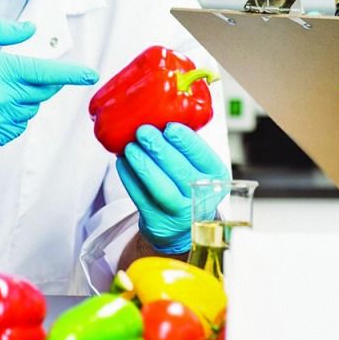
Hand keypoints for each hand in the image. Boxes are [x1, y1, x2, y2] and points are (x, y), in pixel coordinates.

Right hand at [0, 20, 98, 149]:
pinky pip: (19, 125)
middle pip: (43, 91)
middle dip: (41, 81)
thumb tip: (31, 31)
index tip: (91, 74)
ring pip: (32, 108)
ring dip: (24, 98)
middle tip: (16, 73)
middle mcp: (3, 98)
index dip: (72, 74)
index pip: (46, 73)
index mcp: (0, 70)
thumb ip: (2, 31)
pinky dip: (14, 114)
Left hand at [116, 124, 229, 254]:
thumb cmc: (187, 184)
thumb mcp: (198, 166)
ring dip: (142, 163)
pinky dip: (129, 178)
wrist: (180, 225)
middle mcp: (201, 197)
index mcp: (215, 177)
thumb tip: (161, 114)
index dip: (186, 141)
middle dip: (159, 149)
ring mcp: (179, 213)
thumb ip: (185, 146)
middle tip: (143, 131)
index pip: (203, 156)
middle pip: (179, 171)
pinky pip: (140, 197)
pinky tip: (123, 162)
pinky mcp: (157, 222)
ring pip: (159, 187)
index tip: (169, 126)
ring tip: (130, 146)